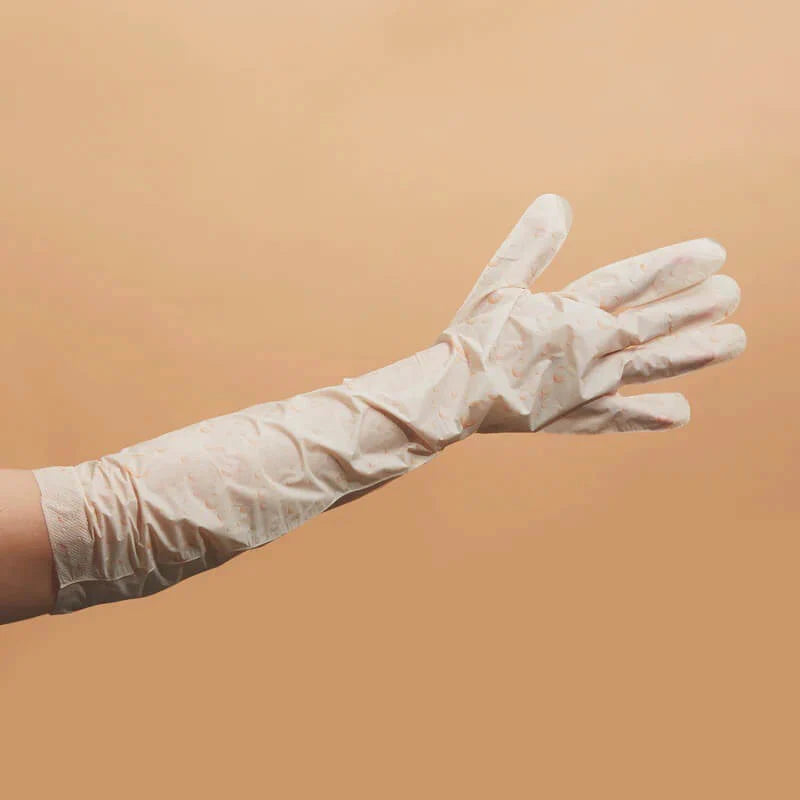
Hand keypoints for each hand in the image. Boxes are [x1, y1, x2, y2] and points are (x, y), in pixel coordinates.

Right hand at [435, 194, 744, 435]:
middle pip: (652, 323)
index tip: (714, 254)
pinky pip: (616, 417)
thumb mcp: (498, 283)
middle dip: (694, 306)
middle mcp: (588, 347)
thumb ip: (531, 245)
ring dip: (692, 353)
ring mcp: (585, 385)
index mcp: (570, 312)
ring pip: (649, 365)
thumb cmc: (473, 337)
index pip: (632, 282)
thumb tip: (558, 202)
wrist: (452, 394)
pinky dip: (647, 414)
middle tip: (733, 293)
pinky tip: (681, 412)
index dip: (674, 267)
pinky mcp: (572, 416)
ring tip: (734, 340)